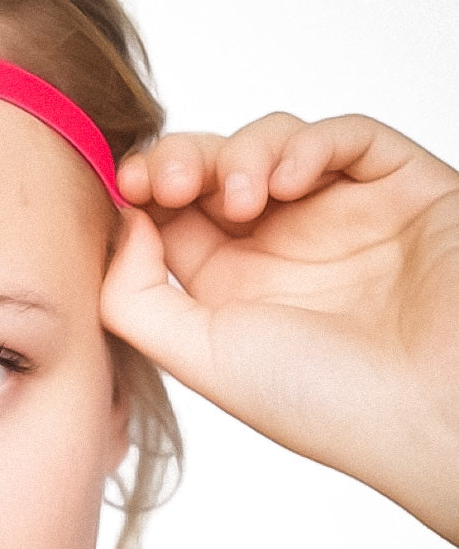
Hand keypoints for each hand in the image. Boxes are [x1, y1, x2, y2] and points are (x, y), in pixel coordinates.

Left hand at [102, 113, 458, 542]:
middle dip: (179, 159)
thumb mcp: (198, 357)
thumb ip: (133, 296)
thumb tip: (122, 221)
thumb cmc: (324, 402)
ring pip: (271, 142)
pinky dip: (308, 144)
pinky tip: (289, 182)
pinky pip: (348, 137)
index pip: (168, 214)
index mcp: (227, 289)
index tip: (126, 186)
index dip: (142, 188)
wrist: (439, 412)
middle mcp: (280, 249)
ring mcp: (340, 215)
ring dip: (240, 153)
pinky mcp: (402, 189)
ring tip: (242, 197)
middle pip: (210, 168)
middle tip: (167, 179)